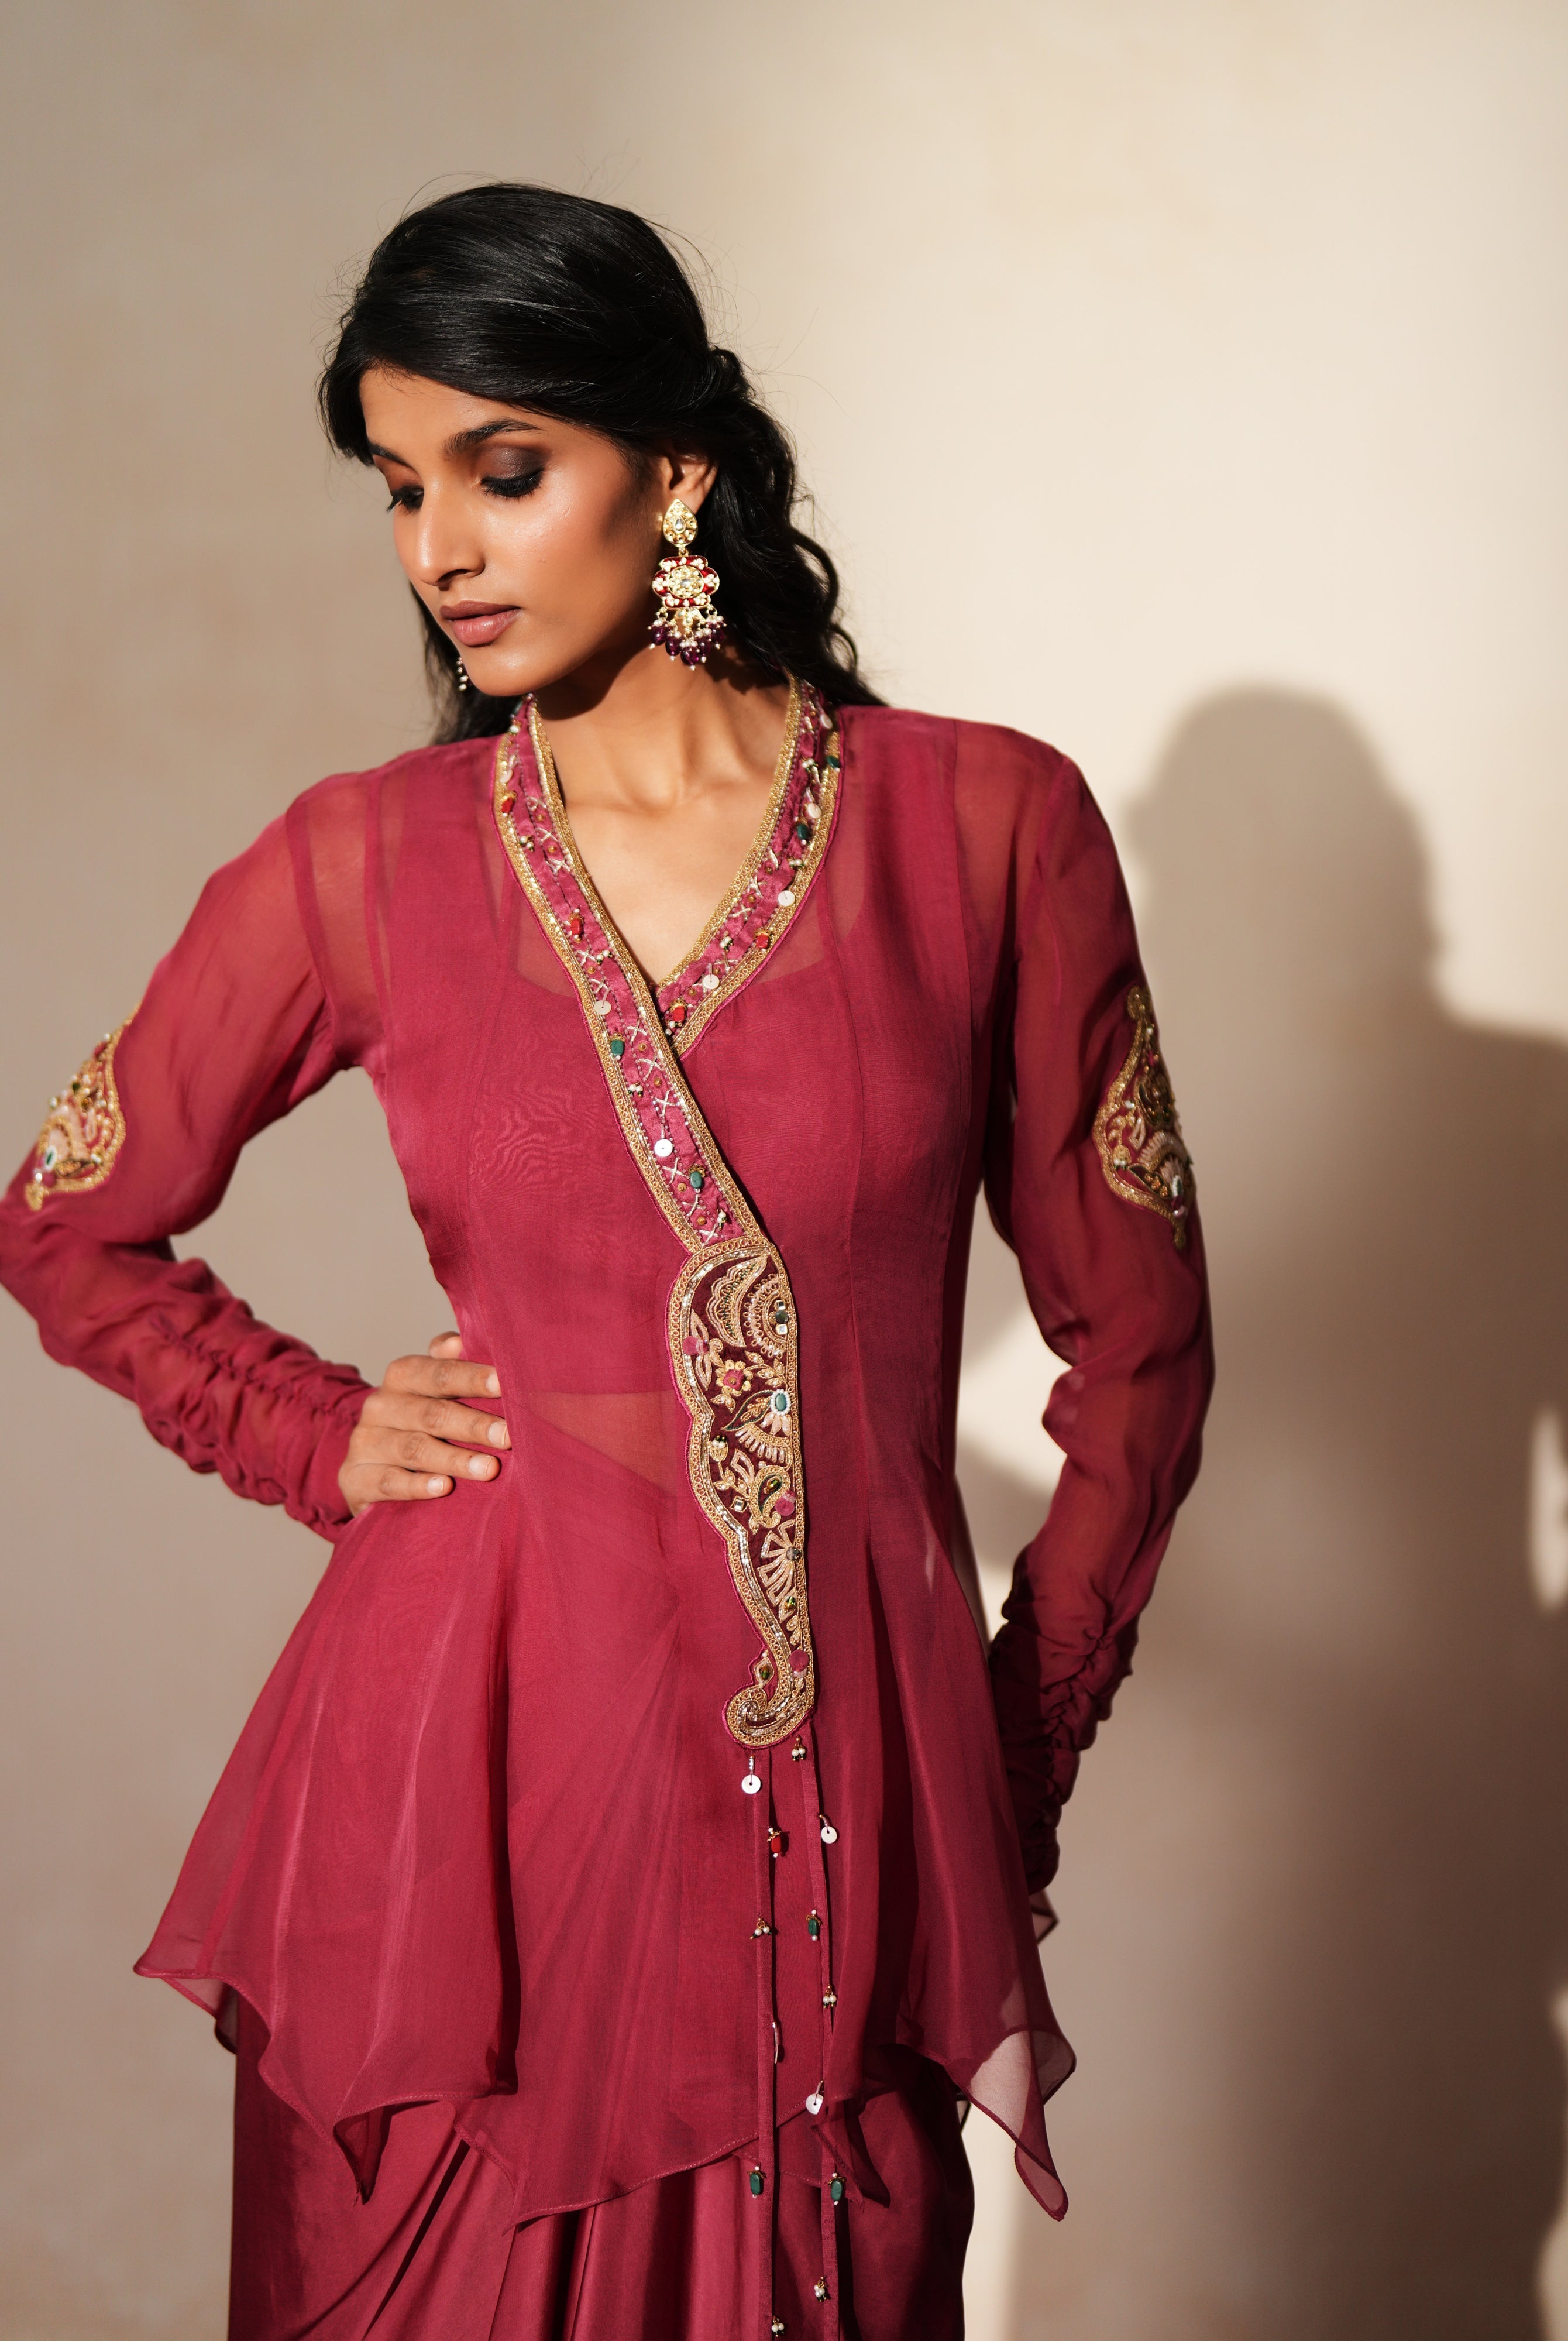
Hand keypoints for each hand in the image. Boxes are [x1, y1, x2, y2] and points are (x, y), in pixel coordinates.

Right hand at [339, 1332, 508, 1515]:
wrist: (373, 1471)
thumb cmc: (421, 1424)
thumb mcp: (437, 1393)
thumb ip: (453, 1366)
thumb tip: (461, 1342)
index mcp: (402, 1376)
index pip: (438, 1374)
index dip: (471, 1377)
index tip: (504, 1383)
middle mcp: (380, 1405)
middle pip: (430, 1413)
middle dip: (473, 1424)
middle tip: (507, 1436)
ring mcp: (365, 1442)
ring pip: (414, 1449)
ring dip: (455, 1459)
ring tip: (489, 1469)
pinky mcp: (356, 1478)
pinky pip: (389, 1482)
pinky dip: (418, 1486)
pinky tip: (444, 1488)